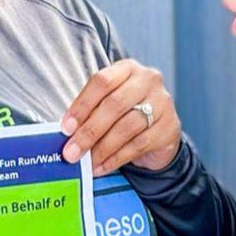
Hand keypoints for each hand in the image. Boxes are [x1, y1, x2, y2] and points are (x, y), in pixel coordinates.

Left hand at [60, 58, 181, 175]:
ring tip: (87, 162)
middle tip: (72, 152)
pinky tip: (102, 167)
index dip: (82, 105)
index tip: (66, 127)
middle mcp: (148, 80)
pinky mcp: (169, 127)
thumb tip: (67, 134)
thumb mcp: (110, 104)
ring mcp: (162, 102)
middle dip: (89, 131)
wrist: (161, 131)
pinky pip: (138, 145)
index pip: (102, 81)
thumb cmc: (127, 113)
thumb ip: (91, 112)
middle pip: (114, 104)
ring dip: (102, 148)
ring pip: (126, 127)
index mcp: (128, 68)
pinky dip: (116, 159)